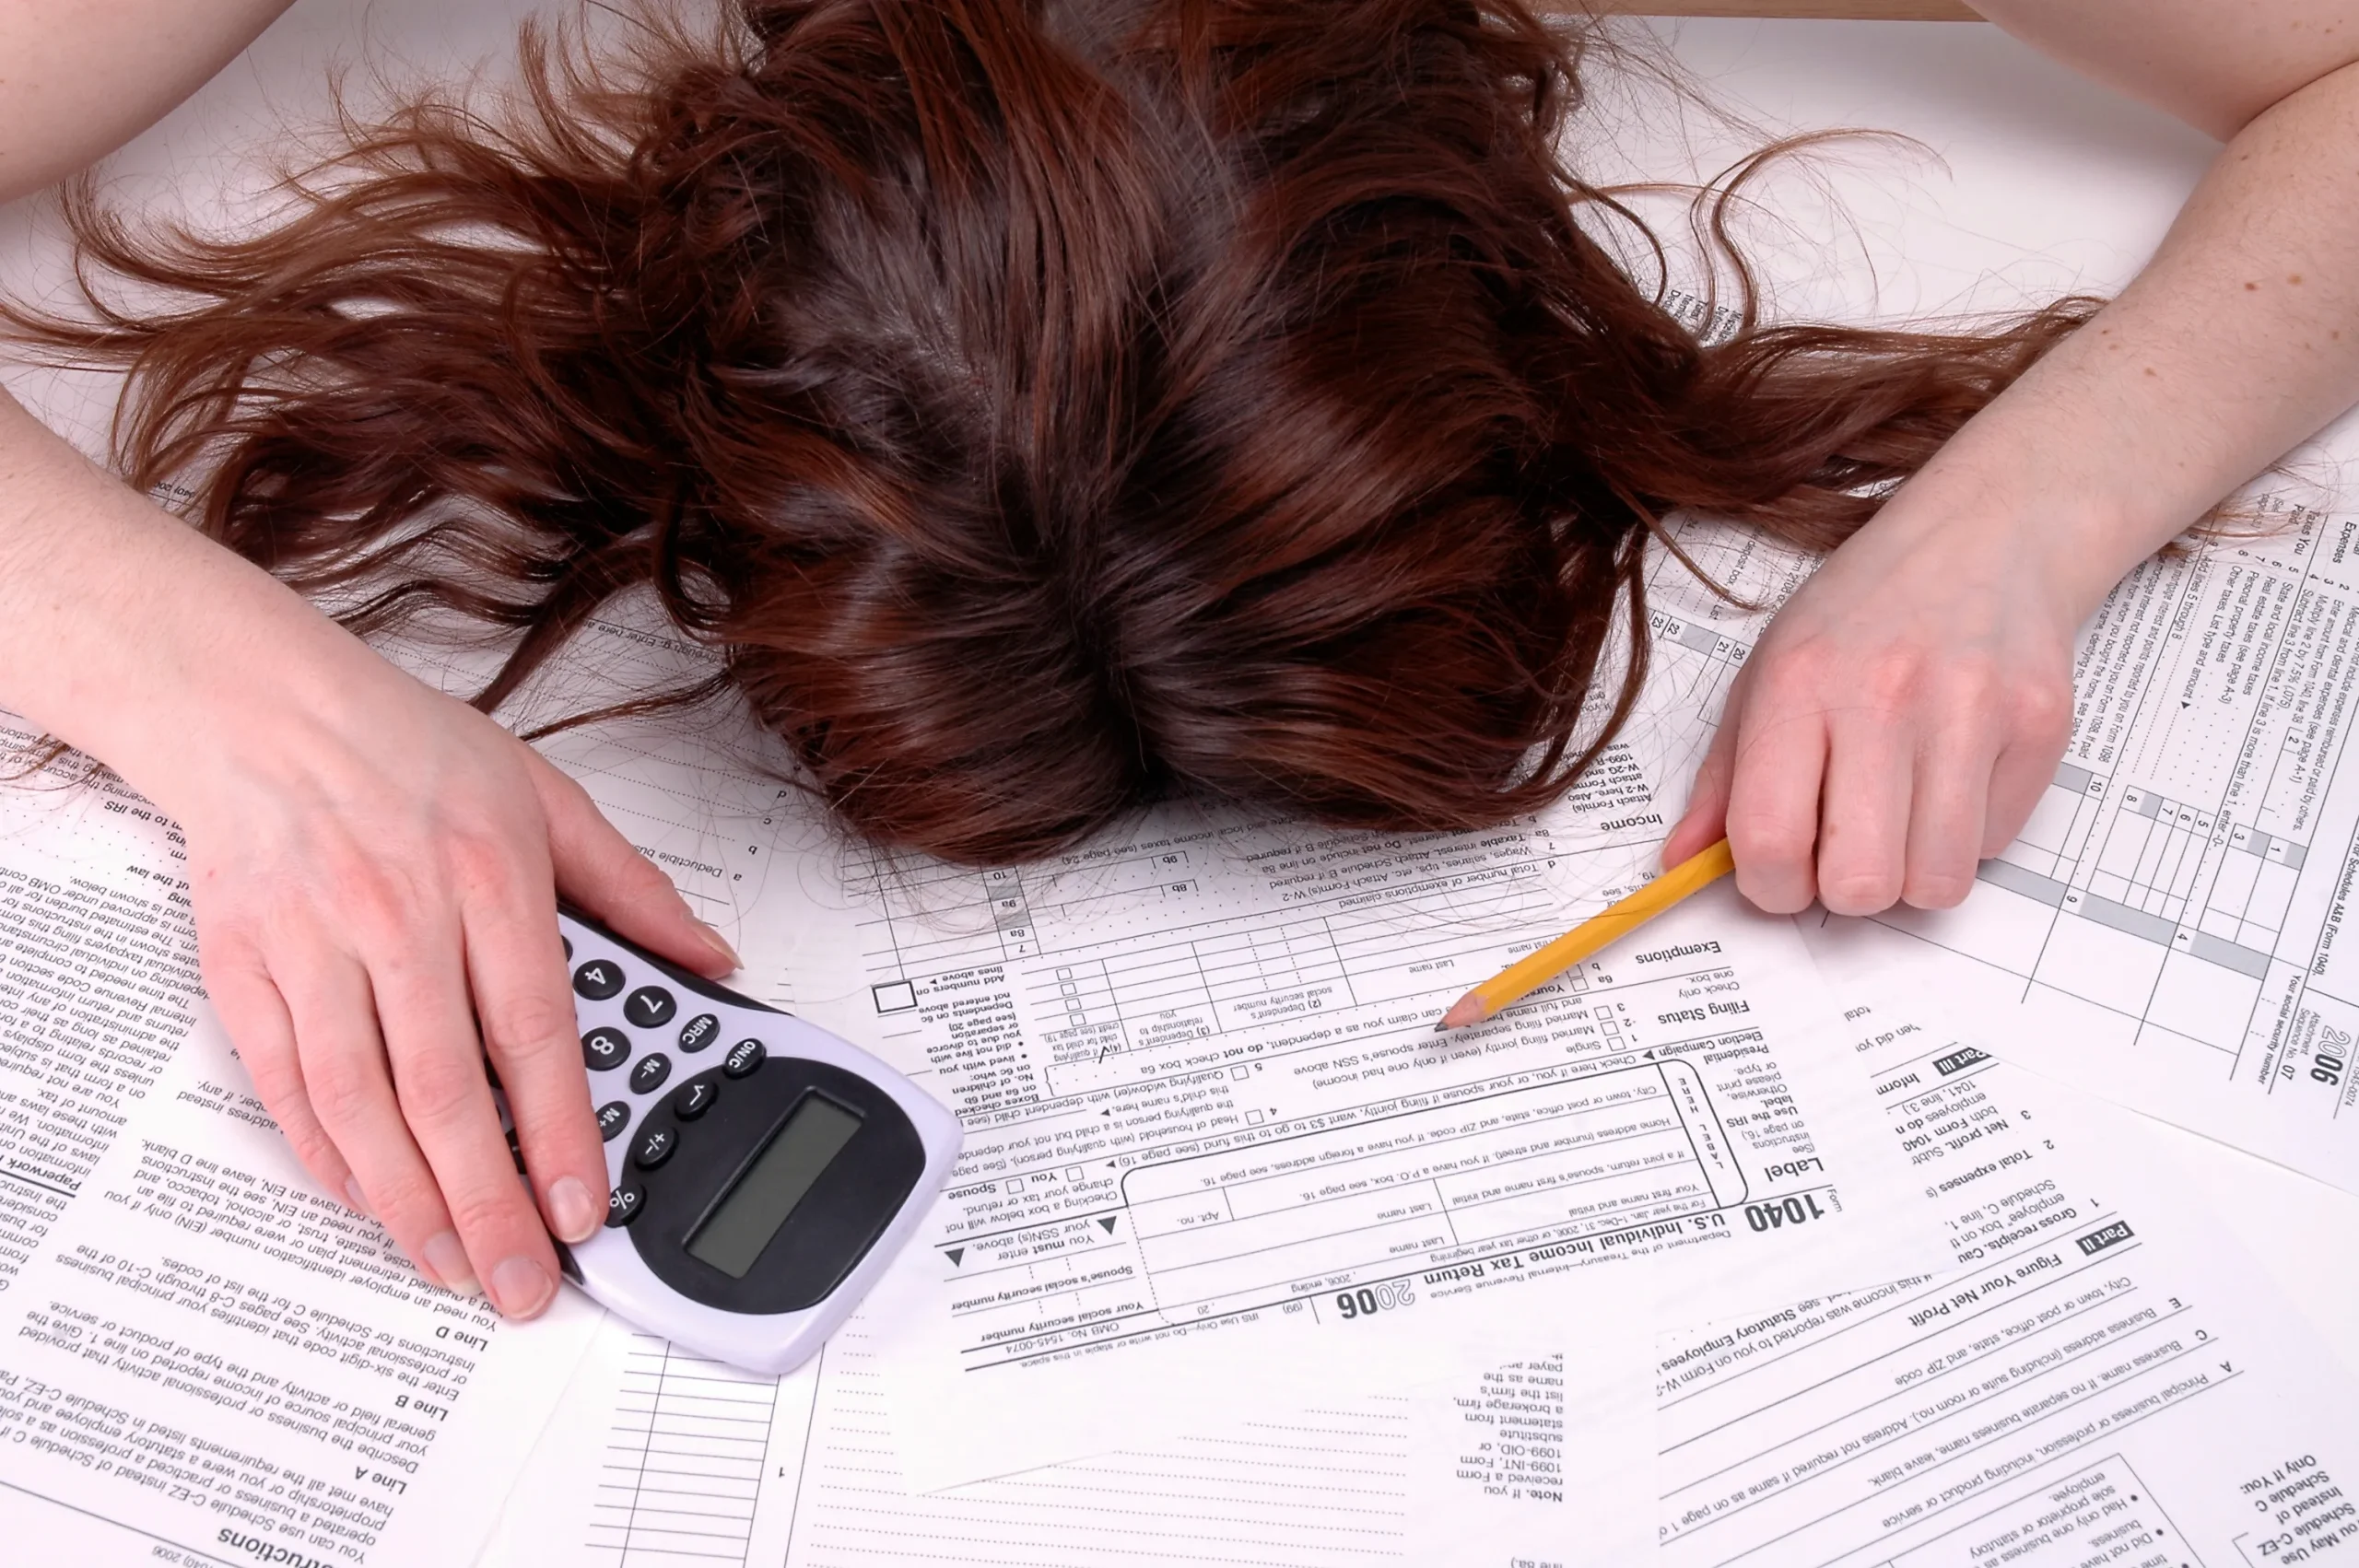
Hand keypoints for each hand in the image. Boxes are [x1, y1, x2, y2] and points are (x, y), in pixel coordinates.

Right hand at [170, 639, 737, 1318]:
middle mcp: (400, 919)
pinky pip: (285, 1082)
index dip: (563, 1133)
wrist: (262, 707)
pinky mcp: (245, 967)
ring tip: (451, 1263)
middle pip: (447, 1091)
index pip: (536, 1033)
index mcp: (488, 879)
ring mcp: (314, 947)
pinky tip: (366, 1201)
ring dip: (407, 1200)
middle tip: (521, 1280)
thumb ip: (633, 890)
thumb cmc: (409, 751)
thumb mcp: (548, 798)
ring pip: (360, 1103)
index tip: (585, 1209)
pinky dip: (324, 1154)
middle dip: (489, 1202)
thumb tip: (710, 958)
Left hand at [1662, 495, 2081, 914]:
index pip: (1768, 838)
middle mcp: (1883, 696)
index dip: (1770, 887)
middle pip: (1860, 881)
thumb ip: (1723, 779)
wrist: (1985, 536)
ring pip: (1936, 882)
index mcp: (1797, 684)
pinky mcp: (2040, 727)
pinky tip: (1953, 776)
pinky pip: (1992, 847)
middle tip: (1845, 846)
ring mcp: (1970, 711)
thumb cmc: (1864, 611)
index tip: (1781, 874)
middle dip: (1845, 889)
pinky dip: (1966, 836)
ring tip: (1901, 814)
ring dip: (1912, 871)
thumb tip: (1681, 863)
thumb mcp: (1767, 672)